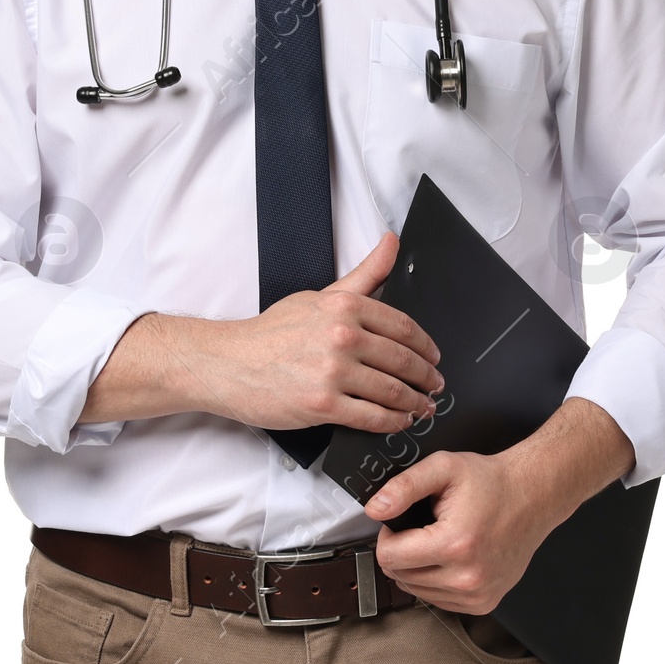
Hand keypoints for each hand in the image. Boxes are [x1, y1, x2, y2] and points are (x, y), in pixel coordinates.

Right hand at [164, 233, 443, 433]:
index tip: (434, 357)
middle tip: (435, 385)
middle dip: (425, 377)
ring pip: (392, 391)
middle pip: (402, 361)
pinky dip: (393, 421)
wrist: (230, 363)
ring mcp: (333, 372)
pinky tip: (399, 421)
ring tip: (423, 407)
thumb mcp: (320, 295)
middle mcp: (343, 336)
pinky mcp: (323, 405)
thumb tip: (392, 242)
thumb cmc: (272, 332)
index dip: (425, 346)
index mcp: (345, 307)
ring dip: (415, 403)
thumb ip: (364, 274)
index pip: (402, 327)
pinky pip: (372, 417)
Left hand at [365, 398, 635, 611]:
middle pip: (401, 578)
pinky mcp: (484, 603)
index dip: (388, 535)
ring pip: (418, 592)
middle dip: (403, 551)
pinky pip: (439, 600)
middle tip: (423, 527)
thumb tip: (374, 509)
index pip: (390, 558)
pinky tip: (450, 557)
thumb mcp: (443, 468)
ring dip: (419, 568)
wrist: (533, 495)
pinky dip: (436, 580)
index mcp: (455, 545)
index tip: (401, 520)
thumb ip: (404, 487)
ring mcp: (477, 595)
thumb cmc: (491, 481)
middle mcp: (467, 578)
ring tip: (440, 539)